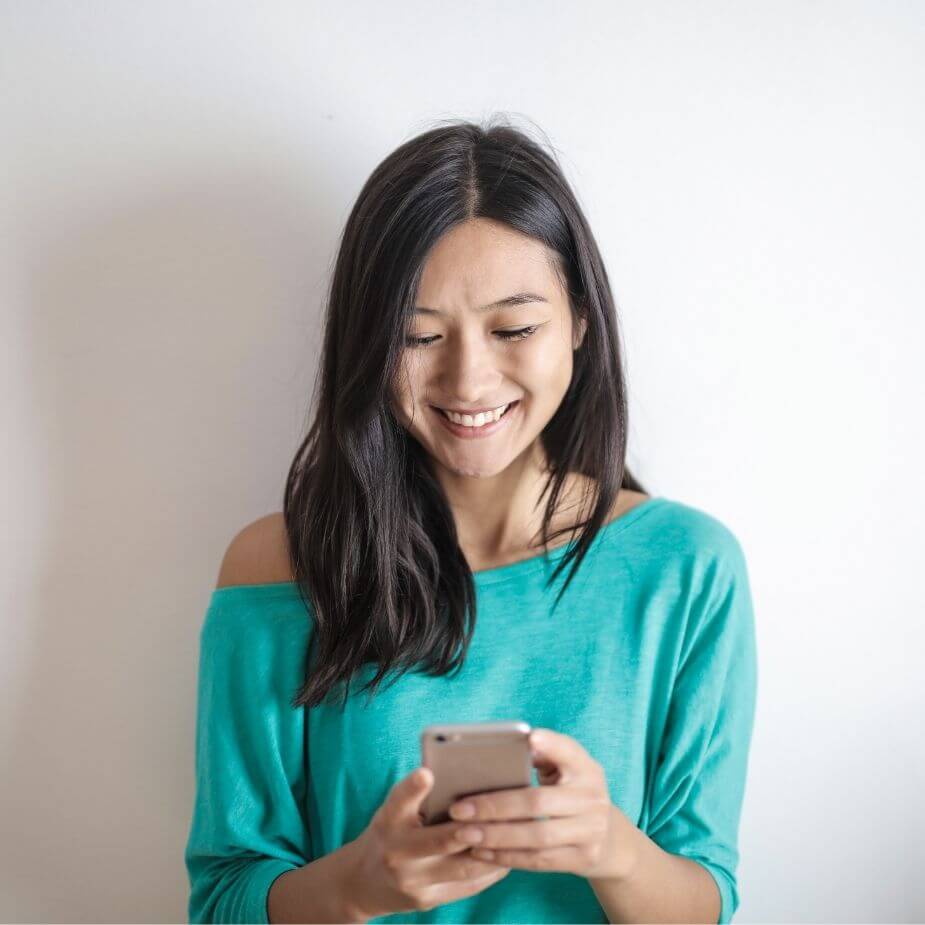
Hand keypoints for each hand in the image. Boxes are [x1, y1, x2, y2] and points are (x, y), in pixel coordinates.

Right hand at [346, 765, 511, 920]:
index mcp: (388, 821)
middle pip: (439, 841)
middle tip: (497, 816)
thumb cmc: (390, 832)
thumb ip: (419, 795)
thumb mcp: (394, 809)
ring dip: (491, 852)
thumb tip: (463, 773)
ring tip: (515, 834)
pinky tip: (508, 856)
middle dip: (470, 830)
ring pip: (462, 867)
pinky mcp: (428, 900)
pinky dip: (490, 870)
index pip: (399, 801)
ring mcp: (413, 882)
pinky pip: (467, 886)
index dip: (413, 787)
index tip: (427, 773)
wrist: (363, 881)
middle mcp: (397, 853)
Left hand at [448, 727, 634, 880]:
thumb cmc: (571, 792)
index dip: (550, 744)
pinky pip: (539, 860)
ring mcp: (591, 831)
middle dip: (494, 806)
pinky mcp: (583, 858)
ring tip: (463, 833)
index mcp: (586, 767)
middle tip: (459, 809)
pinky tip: (481, 851)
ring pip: (536, 836)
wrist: (610, 838)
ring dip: (495, 836)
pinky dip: (507, 857)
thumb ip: (541, 756)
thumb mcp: (566, 769)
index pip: (568, 751)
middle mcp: (592, 797)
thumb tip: (501, 749)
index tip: (529, 737)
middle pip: (538, 802)